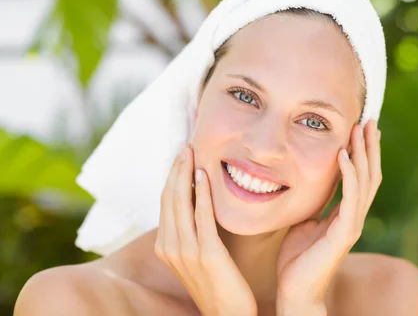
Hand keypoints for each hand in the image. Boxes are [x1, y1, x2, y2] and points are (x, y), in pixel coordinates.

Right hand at [154, 144, 256, 315]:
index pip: (165, 202)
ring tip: (192, 151)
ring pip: (180, 203)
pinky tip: (204, 175)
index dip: (172, 175)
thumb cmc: (216, 283)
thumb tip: (195, 202)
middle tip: (186, 145)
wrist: (226, 315)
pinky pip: (202, 217)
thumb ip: (191, 231)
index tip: (181, 154)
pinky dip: (201, 193)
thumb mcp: (196, 255)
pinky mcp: (207, 254)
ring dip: (186, 173)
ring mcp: (186, 252)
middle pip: (169, 198)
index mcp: (165, 246)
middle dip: (176, 168)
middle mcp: (170, 247)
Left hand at [275, 119, 382, 314]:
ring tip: (360, 129)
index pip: (360, 177)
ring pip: (364, 182)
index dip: (363, 153)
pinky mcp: (344, 234)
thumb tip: (304, 181)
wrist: (295, 291)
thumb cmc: (296, 259)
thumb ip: (312, 203)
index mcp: (345, 213)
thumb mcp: (304, 221)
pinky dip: (348, 175)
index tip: (361, 128)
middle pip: (369, 174)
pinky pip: (350, 199)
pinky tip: (343, 154)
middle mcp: (354, 217)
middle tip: (369, 120)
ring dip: (363, 153)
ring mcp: (351, 225)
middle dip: (369, 147)